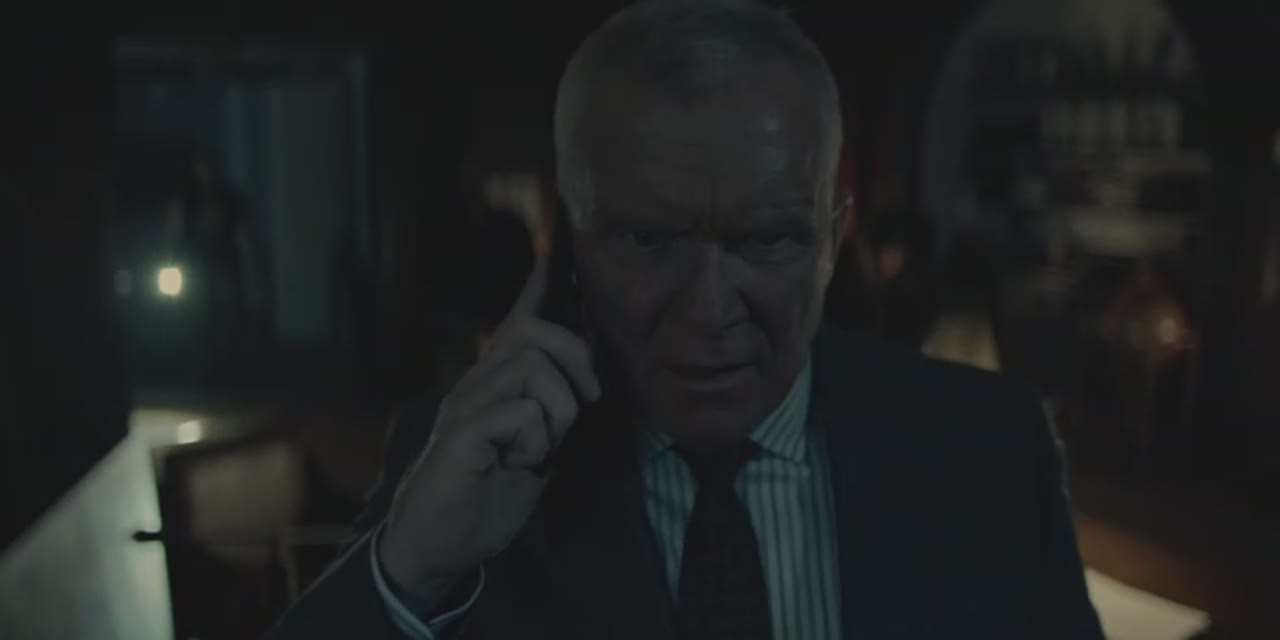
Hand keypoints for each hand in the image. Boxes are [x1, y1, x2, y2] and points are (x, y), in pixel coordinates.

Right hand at [378, 258, 600, 601]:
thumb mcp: (532, 454)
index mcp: (490, 387)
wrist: (435, 550)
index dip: (537, 288)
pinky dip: (535, 440)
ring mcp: (462, 408)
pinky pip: (520, 413)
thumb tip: (582, 386)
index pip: (515, 324)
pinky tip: (517, 464)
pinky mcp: (459, 437)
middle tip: (587, 401)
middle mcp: (473, 387)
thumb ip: (550, 417)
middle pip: (533, 334)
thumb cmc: (483, 502)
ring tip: (537, 450)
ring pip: (533, 370)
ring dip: (557, 413)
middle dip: (576, 360)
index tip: (553, 252)